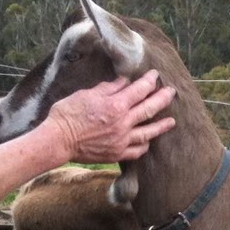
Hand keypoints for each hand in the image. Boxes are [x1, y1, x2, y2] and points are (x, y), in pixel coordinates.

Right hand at [46, 70, 175, 163]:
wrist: (58, 140)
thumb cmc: (67, 114)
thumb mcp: (87, 94)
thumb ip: (108, 88)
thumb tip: (124, 81)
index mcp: (115, 105)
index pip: (139, 90)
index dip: (149, 81)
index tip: (155, 75)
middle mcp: (123, 123)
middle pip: (149, 109)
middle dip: (162, 99)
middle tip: (172, 93)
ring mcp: (121, 140)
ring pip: (147, 133)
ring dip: (161, 126)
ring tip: (171, 122)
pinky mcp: (115, 153)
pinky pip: (136, 151)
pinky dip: (144, 146)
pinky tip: (148, 142)